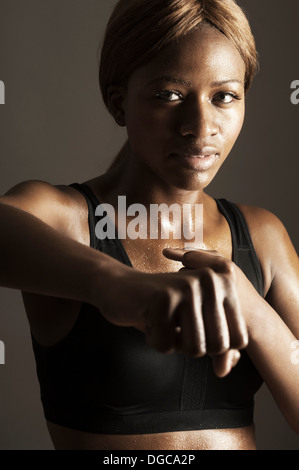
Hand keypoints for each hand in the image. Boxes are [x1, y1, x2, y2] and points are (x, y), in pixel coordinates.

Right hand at [97, 248, 247, 376]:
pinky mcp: (163, 297)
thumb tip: (226, 369)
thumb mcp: (196, 325)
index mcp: (225, 284)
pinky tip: (148, 319)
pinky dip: (154, 340)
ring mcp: (187, 286)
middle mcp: (210, 280)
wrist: (121, 288)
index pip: (239, 339)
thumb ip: (218, 347)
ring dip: (174, 343)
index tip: (196, 329)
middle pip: (218, 346)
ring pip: (194, 347)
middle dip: (193, 346)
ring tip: (163, 321)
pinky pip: (166, 345)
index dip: (217, 348)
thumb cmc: (163, 309)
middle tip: (177, 326)